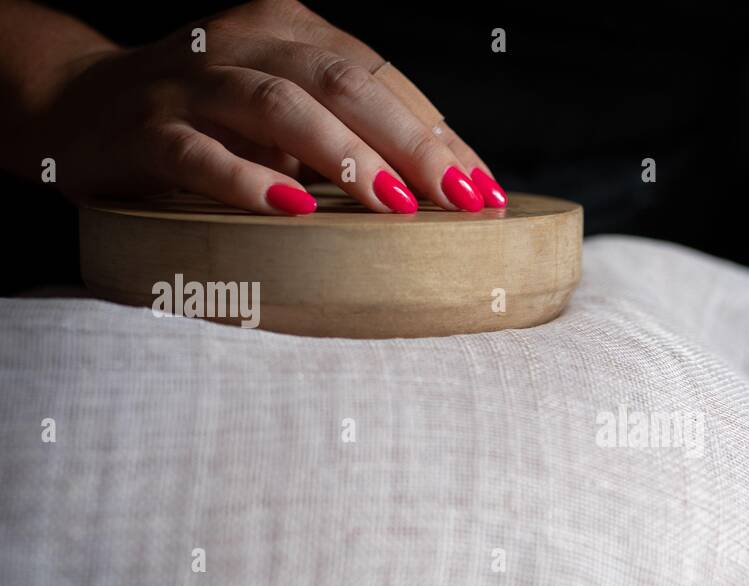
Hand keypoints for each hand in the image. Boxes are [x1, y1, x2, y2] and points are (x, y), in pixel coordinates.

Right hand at [31, 0, 503, 213]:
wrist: (80, 107)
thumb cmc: (213, 121)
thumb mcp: (288, 113)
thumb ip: (354, 133)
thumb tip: (453, 188)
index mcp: (289, 29)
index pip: (381, 78)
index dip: (437, 134)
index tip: (486, 190)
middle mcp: (243, 43)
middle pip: (342, 83)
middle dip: (410, 143)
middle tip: (460, 199)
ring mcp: (191, 84)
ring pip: (277, 106)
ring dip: (342, 157)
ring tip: (395, 206)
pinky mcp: (145, 132)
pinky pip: (199, 154)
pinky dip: (248, 182)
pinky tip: (291, 211)